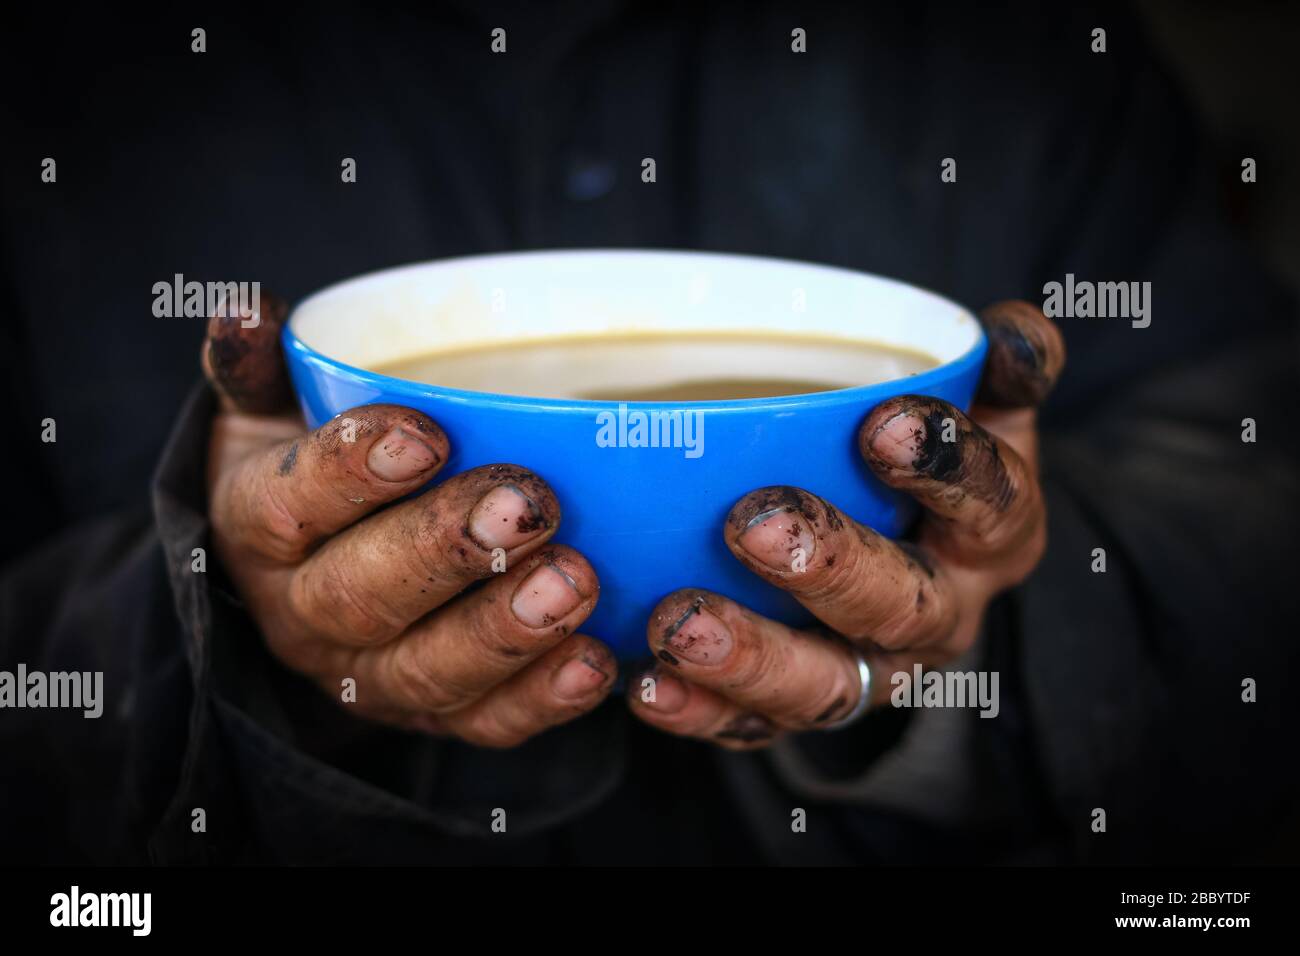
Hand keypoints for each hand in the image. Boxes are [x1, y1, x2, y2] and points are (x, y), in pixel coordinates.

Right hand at [202, 292, 615, 746]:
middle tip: (528, 503)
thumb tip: (243, 311)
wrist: (311, 576)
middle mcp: (305, 613)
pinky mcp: (435, 716)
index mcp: (257, 528)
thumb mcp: (266, 413)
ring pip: (427, 669)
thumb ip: (257, 370)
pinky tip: (597, 661)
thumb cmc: (307, 471)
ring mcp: (371, 673)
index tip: (426, 435)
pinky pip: (483, 723)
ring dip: (504, 629)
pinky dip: (542, 699)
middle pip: (364, 594)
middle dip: (448, 550)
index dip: (351, 471)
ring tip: (576, 580)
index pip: (289, 503)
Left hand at [628, 301, 1064, 747]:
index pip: (991, 504)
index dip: (944, 469)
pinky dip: (700, 713)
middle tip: (756, 522)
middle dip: (829, 569)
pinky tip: (647, 685)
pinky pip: (754, 728)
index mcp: (994, 536)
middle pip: (898, 608)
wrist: (921, 564)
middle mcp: (938, 616)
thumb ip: (1002, 368)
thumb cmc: (936, 470)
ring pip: (824, 686)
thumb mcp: (987, 413)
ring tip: (680, 622)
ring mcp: (869, 672)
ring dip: (751, 658)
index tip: (883, 426)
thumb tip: (1014, 328)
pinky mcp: (800, 709)